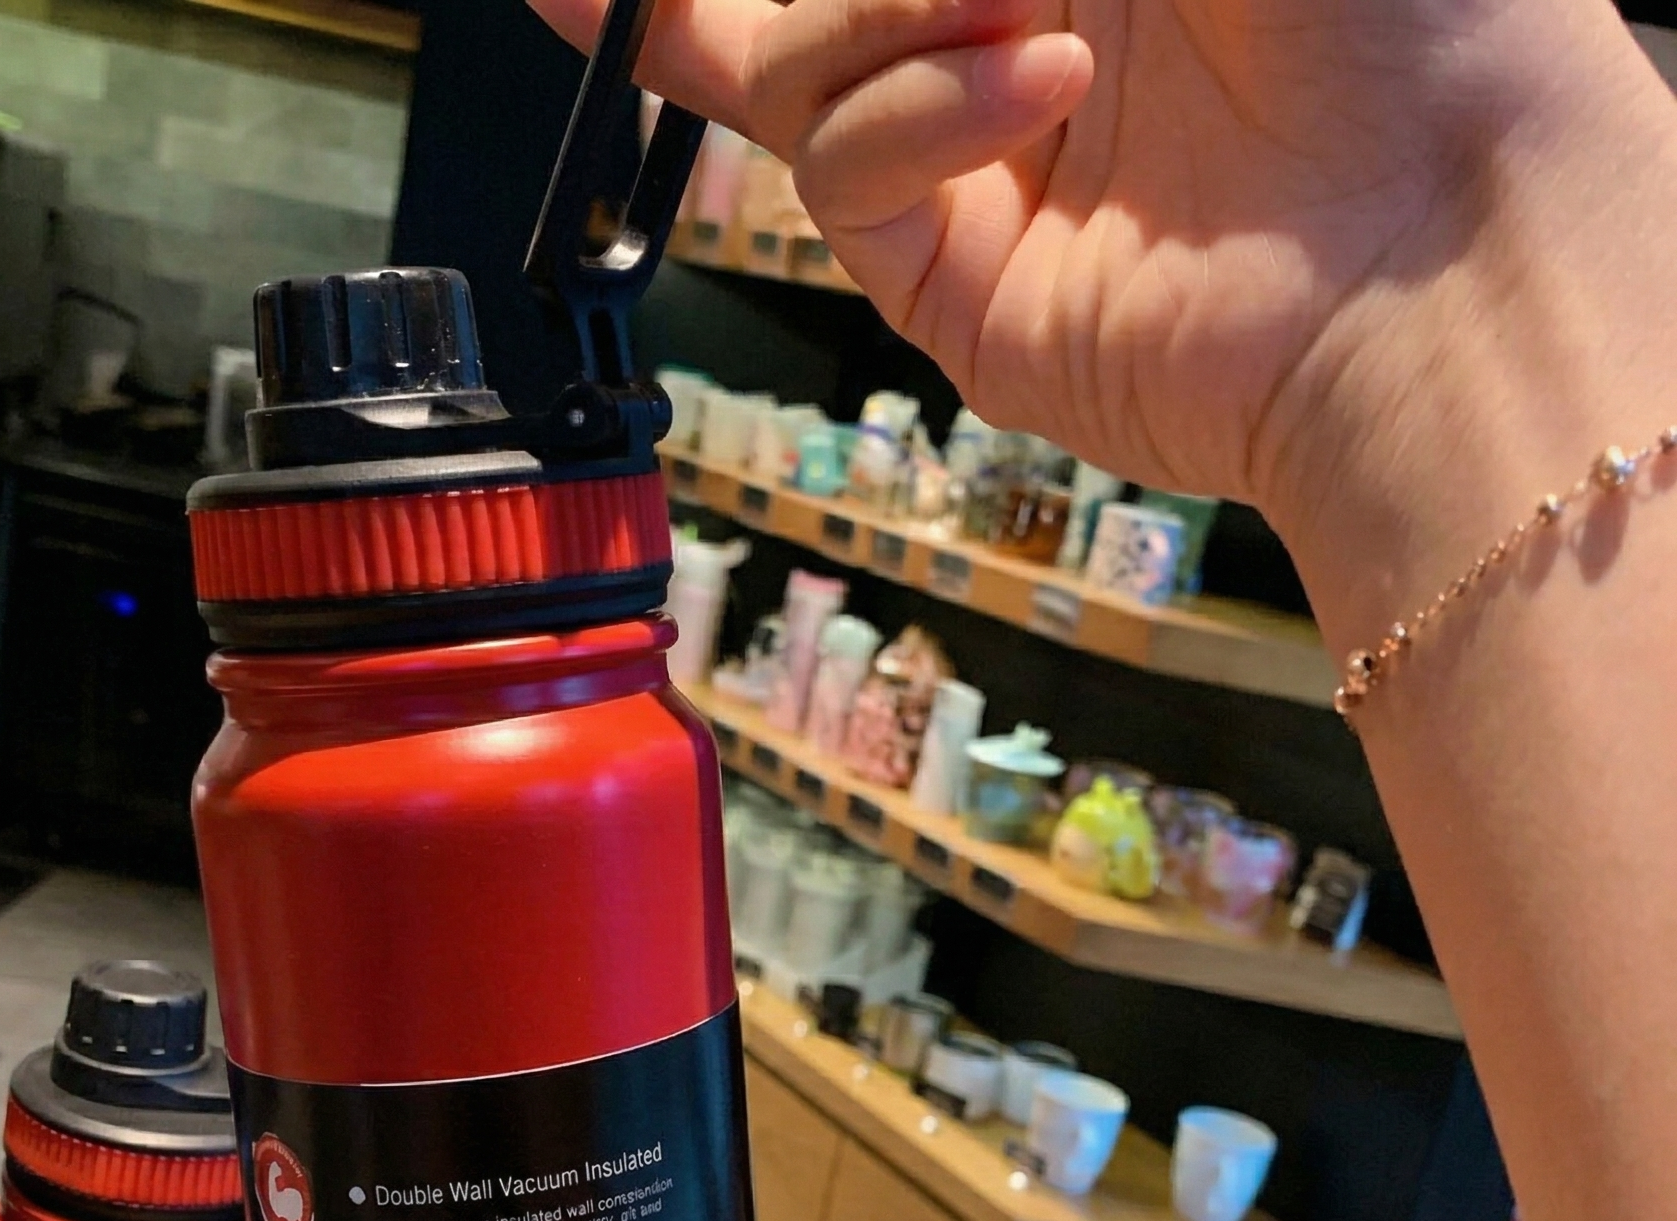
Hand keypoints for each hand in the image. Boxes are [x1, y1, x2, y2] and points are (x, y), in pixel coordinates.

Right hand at [531, 0, 1675, 571]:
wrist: (1444, 226)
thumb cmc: (1383, 2)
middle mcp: (998, 44)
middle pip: (775, 19)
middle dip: (679, 2)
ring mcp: (971, 172)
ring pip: (788, 78)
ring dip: (872, 14)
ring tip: (1031, 11)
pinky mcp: (955, 289)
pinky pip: (844, 177)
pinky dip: (915, 112)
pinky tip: (1035, 83)